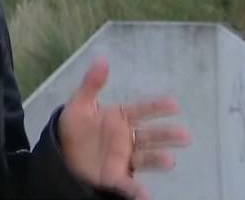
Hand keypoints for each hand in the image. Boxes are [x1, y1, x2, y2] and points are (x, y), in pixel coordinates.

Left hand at [58, 58, 189, 199]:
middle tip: (184, 135)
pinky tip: (144, 194)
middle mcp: (126, 138)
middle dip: (166, 135)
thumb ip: (91, 84)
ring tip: (169, 161)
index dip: (156, 106)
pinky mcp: (115, 176)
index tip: (173, 103)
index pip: (141, 110)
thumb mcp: (78, 104)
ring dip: (158, 160)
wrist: (60, 153)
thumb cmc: (73, 128)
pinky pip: (127, 183)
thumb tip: (102, 59)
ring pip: (145, 158)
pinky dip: (136, 189)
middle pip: (150, 136)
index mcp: (120, 118)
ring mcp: (123, 157)